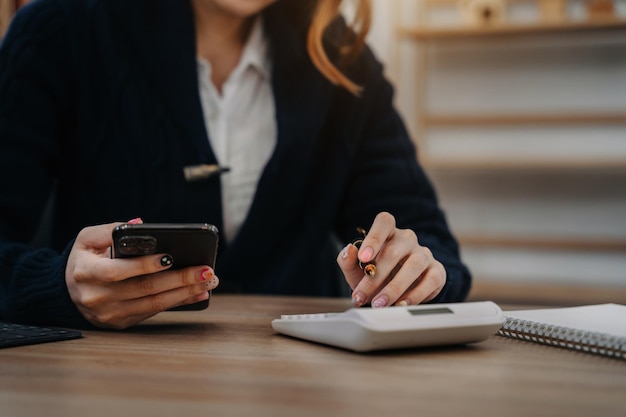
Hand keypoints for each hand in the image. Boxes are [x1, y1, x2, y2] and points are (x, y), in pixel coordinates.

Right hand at [65, 222, 218, 328]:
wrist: (67, 291)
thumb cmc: (84, 259)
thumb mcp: (87, 239)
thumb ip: (111, 229)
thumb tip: (141, 224)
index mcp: (87, 272)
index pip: (118, 271)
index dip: (145, 265)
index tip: (171, 257)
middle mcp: (97, 297)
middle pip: (144, 289)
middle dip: (179, 279)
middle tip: (206, 270)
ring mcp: (109, 314)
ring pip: (153, 304)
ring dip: (185, 293)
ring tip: (208, 282)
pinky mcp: (121, 323)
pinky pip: (154, 312)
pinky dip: (178, 303)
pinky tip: (196, 294)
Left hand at [337, 212, 445, 307]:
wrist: (398, 290)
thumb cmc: (375, 275)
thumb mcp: (357, 270)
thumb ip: (348, 260)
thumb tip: (349, 251)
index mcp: (388, 232)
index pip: (384, 222)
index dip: (374, 238)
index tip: (363, 258)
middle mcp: (407, 240)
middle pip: (393, 251)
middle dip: (374, 277)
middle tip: (362, 295)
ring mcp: (423, 254)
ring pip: (413, 265)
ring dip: (394, 288)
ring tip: (379, 304)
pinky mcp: (436, 271)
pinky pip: (430, 280)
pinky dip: (415, 295)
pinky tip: (401, 304)